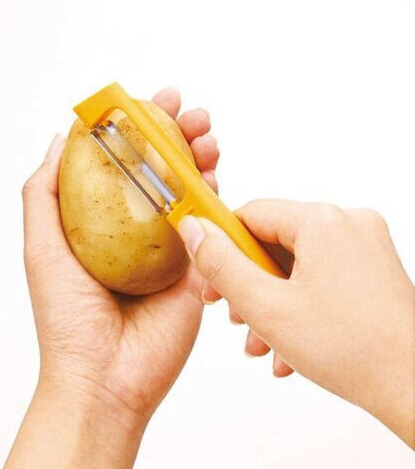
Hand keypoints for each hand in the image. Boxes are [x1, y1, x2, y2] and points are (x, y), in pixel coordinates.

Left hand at [6, 88, 219, 467]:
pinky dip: (216, 193)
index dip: (136, 128)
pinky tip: (214, 169)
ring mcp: (171, 246)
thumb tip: (61, 138)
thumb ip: (45, 192)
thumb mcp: (42, 246)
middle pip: (161, 170)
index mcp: (103, 223)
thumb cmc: (67, 316)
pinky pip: (211, 222)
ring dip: (200, 155)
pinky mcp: (198, 266)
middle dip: (176, 133)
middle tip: (187, 108)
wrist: (106, 376)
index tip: (148, 99)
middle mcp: (138, 230)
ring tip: (206, 131)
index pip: (122, 163)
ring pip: (191, 189)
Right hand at [178, 200, 414, 447]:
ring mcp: (364, 246)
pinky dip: (298, 304)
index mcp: (322, 220)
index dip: (223, 243)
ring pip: (296, 264)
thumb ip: (221, 264)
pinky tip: (288, 344)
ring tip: (259, 339)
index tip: (209, 270)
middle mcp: (347, 224)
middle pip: (274, 241)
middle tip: (231, 311)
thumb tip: (194, 230)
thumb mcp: (265, 306)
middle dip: (247, 282)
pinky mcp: (371, 269)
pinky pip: (320, 276)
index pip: (252, 214)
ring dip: (270, 301)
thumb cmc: (351, 350)